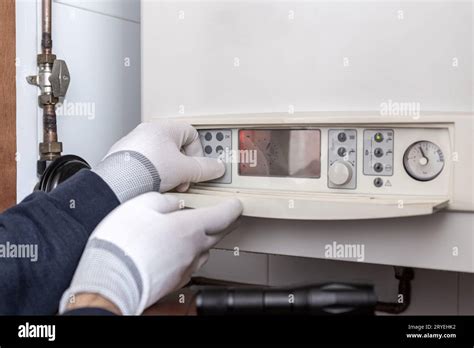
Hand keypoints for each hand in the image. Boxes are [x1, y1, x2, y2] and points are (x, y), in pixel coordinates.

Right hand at [60, 192, 242, 314]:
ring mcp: (185, 269)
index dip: (232, 207)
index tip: (236, 204)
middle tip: (227, 216)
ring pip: (204, 251)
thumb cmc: (122, 245)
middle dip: (225, 223)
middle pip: (218, 234)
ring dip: (204, 240)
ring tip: (195, 231)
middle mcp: (193, 250)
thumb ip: (163, 200)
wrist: (110, 281)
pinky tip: (174, 251)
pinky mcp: (175, 283)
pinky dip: (188, 255)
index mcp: (189, 228)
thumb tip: (174, 202)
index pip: (223, 216)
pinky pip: (189, 265)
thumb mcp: (141, 205)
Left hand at [94, 121, 224, 201]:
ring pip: (161, 158)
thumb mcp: (185, 170)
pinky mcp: (123, 159)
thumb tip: (216, 168)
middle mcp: (147, 132)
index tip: (197, 168)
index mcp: (164, 128)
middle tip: (183, 180)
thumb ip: (204, 168)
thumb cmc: (146, 170)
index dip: (198, 153)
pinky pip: (145, 165)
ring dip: (168, 173)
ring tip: (166, 185)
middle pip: (177, 148)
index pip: (192, 134)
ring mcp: (134, 145)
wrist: (118, 183)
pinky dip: (151, 176)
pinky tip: (151, 187)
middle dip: (183, 167)